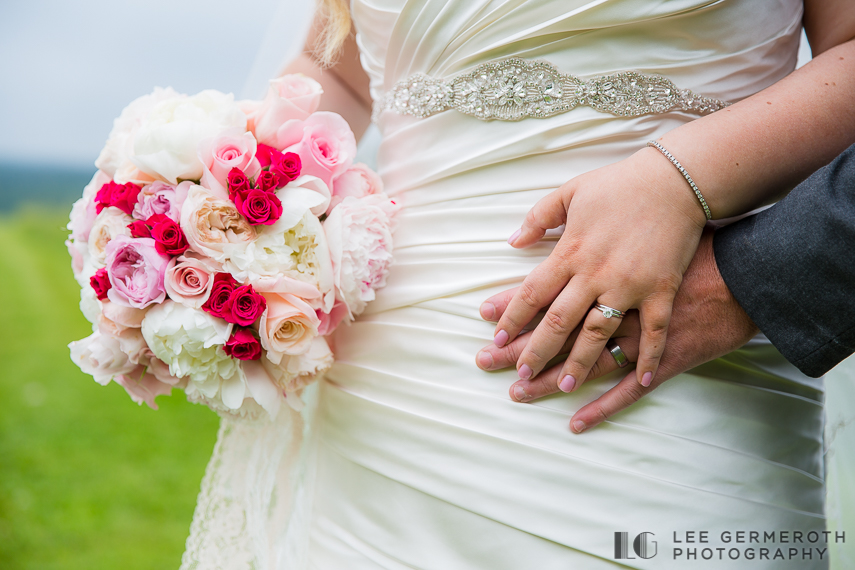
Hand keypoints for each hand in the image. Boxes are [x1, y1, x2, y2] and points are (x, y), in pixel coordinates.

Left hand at [491, 147, 706, 391]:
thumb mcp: (572, 191)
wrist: (678, 180)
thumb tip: (512, 241)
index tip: (496, 338)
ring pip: (598, 334)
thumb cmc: (621, 184)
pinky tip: (639, 378)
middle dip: (536, 351)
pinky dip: (647, 357)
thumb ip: (539, 217)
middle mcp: (595, 274)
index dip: (512, 318)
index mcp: (570, 251)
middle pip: (558, 321)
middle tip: (518, 374)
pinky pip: (654, 331)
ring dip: (579, 363)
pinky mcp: (662, 291)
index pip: (531, 292)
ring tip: (564, 386)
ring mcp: (629, 286)